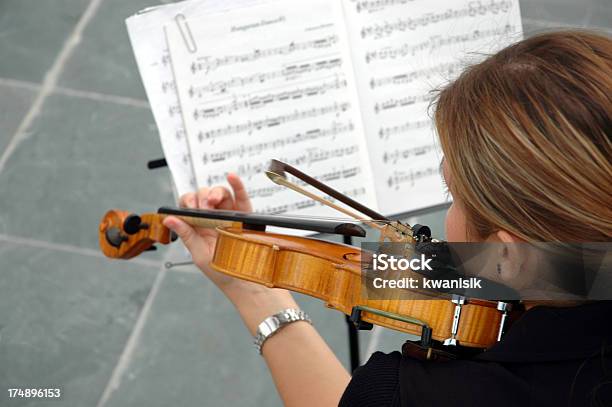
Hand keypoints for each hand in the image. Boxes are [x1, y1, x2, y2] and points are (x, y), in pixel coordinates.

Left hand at [162, 173, 260, 291]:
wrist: (243, 281)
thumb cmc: (220, 270)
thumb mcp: (199, 254)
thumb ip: (186, 235)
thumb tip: (168, 219)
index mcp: (199, 225)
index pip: (189, 204)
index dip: (188, 202)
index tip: (190, 209)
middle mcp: (213, 217)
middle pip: (204, 195)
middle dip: (201, 197)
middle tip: (203, 208)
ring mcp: (230, 215)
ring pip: (221, 193)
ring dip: (215, 192)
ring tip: (213, 201)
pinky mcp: (245, 216)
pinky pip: (241, 197)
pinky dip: (238, 185)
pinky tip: (232, 177)